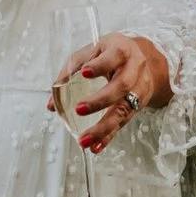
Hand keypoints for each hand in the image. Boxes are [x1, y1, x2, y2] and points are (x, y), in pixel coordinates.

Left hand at [48, 33, 172, 152]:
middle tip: (79, 109)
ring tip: (85, 139)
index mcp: (122, 50)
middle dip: (101, 100)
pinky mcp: (138, 106)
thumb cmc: (111, 54)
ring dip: (104, 127)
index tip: (85, 72)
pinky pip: (123, 123)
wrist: (144, 61)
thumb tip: (52, 102)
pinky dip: (108, 136)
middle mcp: (135, 69)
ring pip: (124, 109)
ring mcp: (139, 89)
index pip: (114, 56)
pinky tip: (96, 146)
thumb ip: (70, 71)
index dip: (101, 65)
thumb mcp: (92, 52)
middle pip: (122, 86)